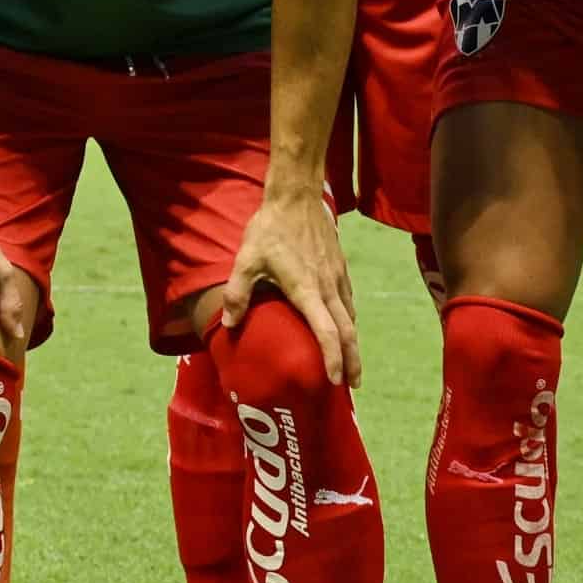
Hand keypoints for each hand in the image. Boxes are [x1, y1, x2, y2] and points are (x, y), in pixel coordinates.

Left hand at [215, 179, 358, 386]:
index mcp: (307, 290)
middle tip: (353, 386)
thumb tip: (229, 324)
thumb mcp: (246, 259)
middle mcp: (328, 288)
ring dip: (353, 343)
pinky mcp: (340, 268)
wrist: (297, 196)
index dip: (334, 358)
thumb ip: (237, 293)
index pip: (327, 332)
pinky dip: (349, 322)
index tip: (336, 380)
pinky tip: (344, 327)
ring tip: (350, 363)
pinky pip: (348, 302)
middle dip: (352, 361)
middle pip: (348, 332)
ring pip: (351, 317)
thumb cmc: (270, 229)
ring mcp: (337, 278)